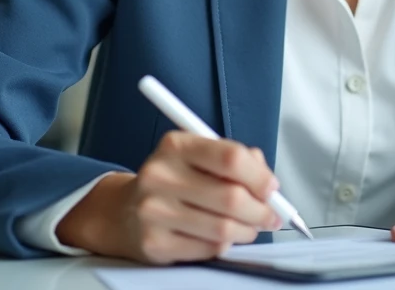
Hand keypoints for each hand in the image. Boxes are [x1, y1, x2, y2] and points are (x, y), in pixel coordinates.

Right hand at [55, 132, 281, 263]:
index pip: (230, 157)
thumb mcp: (199, 156)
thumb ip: (236, 160)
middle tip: (270, 214)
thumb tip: (267, 180)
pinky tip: (221, 237)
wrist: (123, 211)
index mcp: (176, 145)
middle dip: (261, 210)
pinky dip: (224, 246)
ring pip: (223, 229)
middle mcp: (160, 175)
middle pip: (231, 198)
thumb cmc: (172, 182)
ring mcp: (154, 211)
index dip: (260, 176)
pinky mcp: (154, 243)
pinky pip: (208, 250)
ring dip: (247, 231)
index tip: (271, 187)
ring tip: (249, 227)